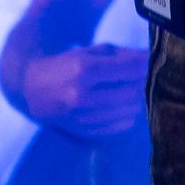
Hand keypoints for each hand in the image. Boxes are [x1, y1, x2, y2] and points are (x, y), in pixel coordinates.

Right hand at [20, 45, 147, 136]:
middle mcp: (83, 95)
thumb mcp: (87, 53)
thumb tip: (148, 58)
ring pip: (130, 109)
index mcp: (83, 70)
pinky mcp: (84, 131)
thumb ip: (119, 55)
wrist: (31, 91)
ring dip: (137, 98)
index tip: (154, 59)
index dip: (145, 63)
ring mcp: (83, 117)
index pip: (128, 68)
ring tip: (134, 88)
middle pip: (132, 90)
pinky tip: (123, 105)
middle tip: (147, 74)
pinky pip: (120, 126)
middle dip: (144, 81)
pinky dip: (128, 114)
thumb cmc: (64, 66)